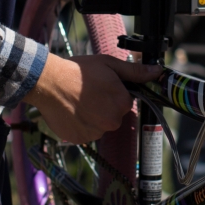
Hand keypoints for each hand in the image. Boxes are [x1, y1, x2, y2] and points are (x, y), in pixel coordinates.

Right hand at [26, 54, 160, 143]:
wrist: (48, 82)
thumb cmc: (78, 71)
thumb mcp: (109, 65)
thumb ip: (135, 72)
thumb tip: (157, 71)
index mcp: (122, 104)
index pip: (125, 102)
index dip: (114, 93)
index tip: (101, 86)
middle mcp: (111, 122)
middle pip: (113, 115)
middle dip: (103, 106)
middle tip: (88, 93)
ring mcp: (95, 133)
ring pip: (99, 125)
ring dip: (92, 117)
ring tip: (77, 101)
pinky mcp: (79, 139)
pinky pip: (85, 133)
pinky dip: (80, 125)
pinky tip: (71, 111)